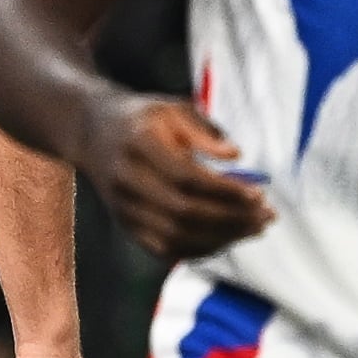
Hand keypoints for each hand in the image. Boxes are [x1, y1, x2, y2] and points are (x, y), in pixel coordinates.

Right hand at [84, 94, 273, 261]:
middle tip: (267, 216)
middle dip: (232, 219)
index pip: (188, 179)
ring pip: (176, 237)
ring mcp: (123, 208)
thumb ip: (205, 130)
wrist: (91, 132)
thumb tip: (235, 154)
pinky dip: (200, 249)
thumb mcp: (173, 109)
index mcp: (139, 146)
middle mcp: (127, 181)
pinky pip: (166, 249)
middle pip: (185, 213)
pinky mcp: (126, 225)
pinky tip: (228, 238)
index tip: (259, 195)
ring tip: (255, 228)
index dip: (227, 192)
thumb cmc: (143, 119)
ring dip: (223, 238)